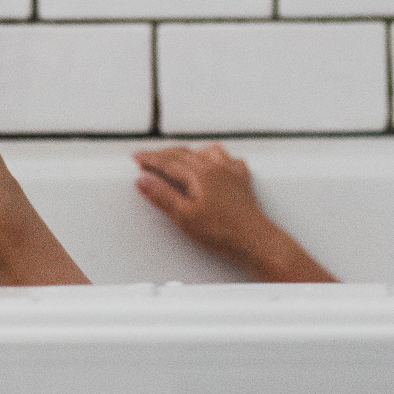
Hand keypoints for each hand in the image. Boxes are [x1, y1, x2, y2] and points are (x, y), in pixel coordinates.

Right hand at [133, 144, 335, 282]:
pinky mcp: (242, 181)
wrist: (255, 241)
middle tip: (149, 159)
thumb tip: (143, 179)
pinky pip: (228, 159)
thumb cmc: (223, 232)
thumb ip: (162, 195)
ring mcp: (231, 172)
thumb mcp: (184, 216)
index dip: (150, 159)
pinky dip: (215, 157)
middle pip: (184, 153)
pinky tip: (214, 163)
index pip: (168, 161)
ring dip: (188, 152)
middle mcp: (217, 167)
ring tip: (178, 158)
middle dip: (164, 154)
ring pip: (206, 151)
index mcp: (200, 173)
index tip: (137, 158)